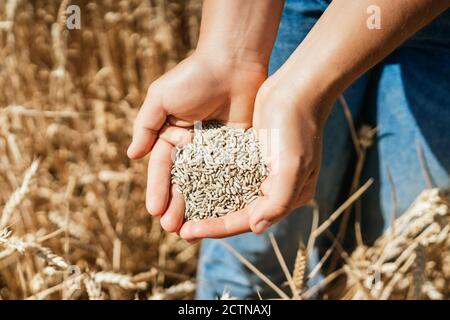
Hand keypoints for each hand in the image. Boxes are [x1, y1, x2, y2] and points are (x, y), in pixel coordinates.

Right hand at [127, 51, 266, 232]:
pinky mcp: (237, 151)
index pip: (163, 169)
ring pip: (205, 185)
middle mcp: (192, 147)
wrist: (233, 62)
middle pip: (183, 182)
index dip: (158, 190)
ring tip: (193, 229)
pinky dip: (226, 194)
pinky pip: (231, 176)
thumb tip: (132, 156)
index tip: (155, 210)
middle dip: (176, 204)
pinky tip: (222, 213)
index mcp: (171, 136)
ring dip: (198, 206)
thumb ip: (146, 126)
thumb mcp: (161, 98)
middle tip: (173, 228)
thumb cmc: (194, 77)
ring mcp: (215, 151)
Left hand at [179, 76, 331, 239]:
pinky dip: (207, 180)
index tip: (187, 232)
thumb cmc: (297, 126)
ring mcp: (261, 171)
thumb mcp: (292, 166)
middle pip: (235, 212)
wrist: (296, 88)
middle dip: (206, 221)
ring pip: (227, 194)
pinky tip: (186, 182)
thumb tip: (256, 227)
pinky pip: (225, 173)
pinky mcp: (249, 155)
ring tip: (178, 209)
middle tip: (176, 228)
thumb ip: (278, 201)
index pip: (246, 221)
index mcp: (287, 197)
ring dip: (204, 203)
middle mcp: (273, 188)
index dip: (216, 228)